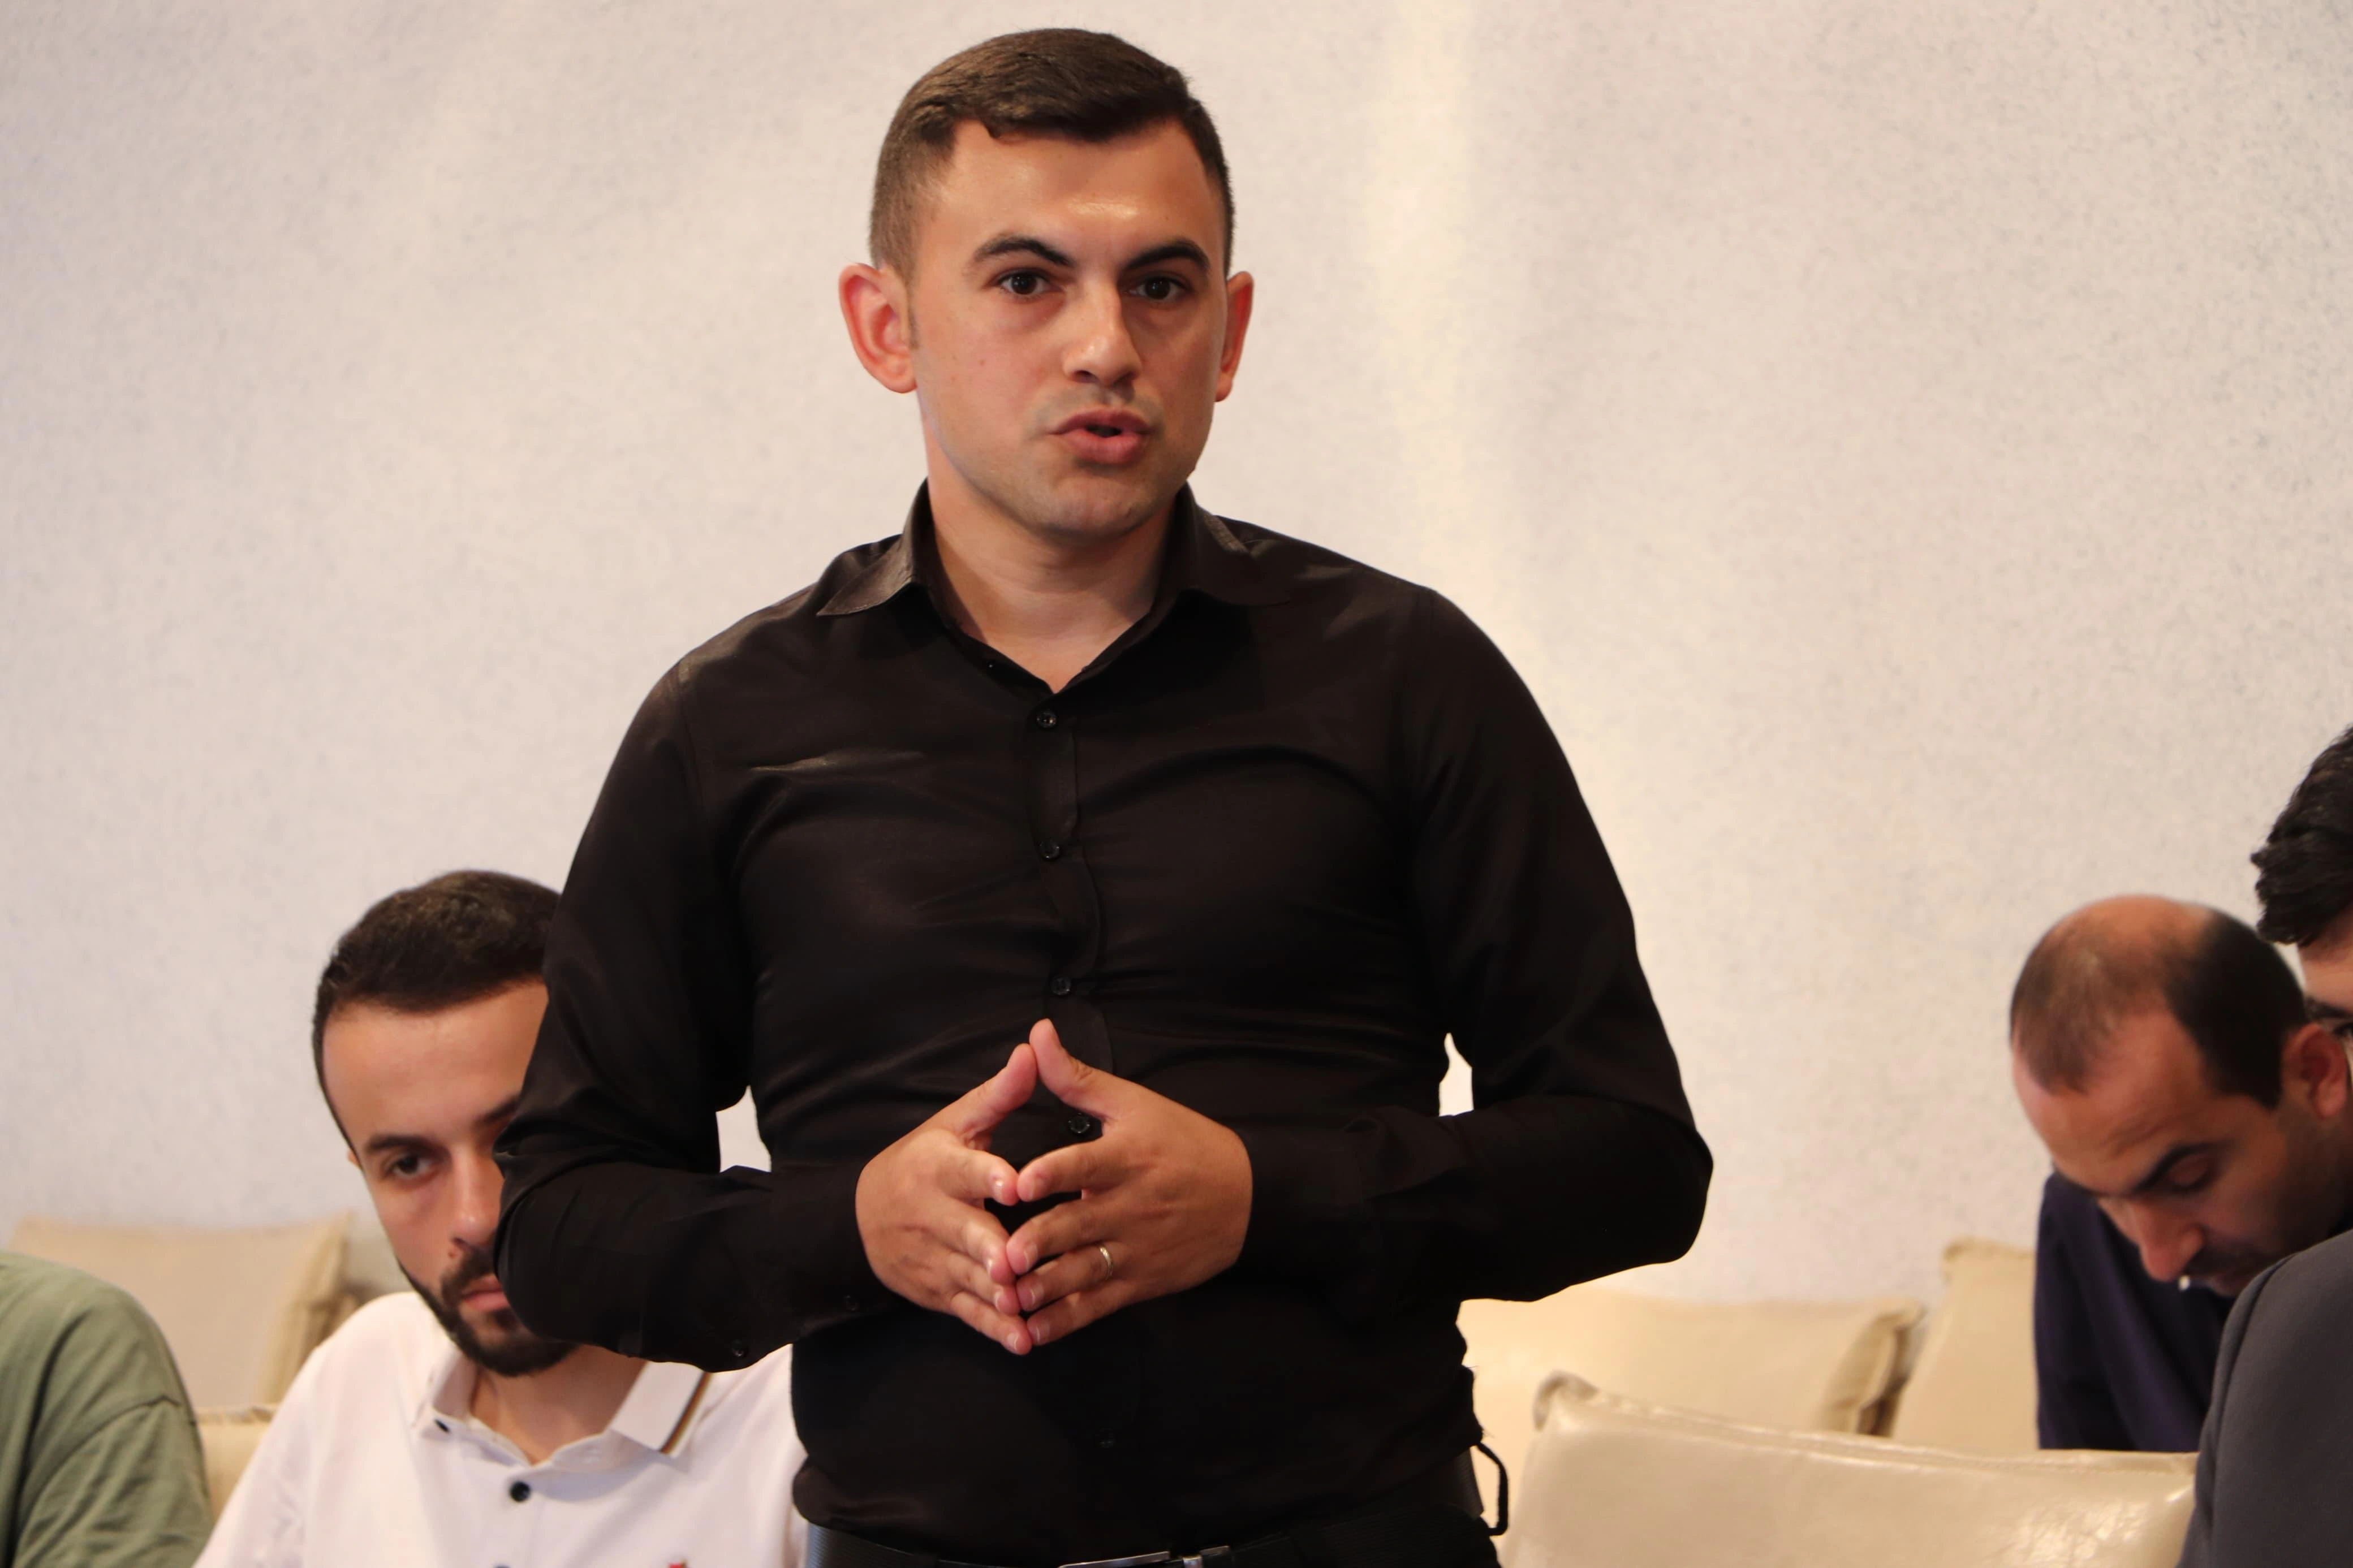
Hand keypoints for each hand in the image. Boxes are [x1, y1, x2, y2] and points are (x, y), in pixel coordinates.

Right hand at [855, 1043, 1038, 1353]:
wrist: (863, 1216)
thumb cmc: (925, 1160)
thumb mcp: (955, 1122)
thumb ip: (999, 1094)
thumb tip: (1035, 1048)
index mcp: (940, 1166)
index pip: (965, 1169)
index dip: (988, 1175)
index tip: (1013, 1183)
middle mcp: (933, 1214)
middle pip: (964, 1232)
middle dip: (988, 1248)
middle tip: (1014, 1262)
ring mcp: (934, 1257)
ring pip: (967, 1277)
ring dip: (995, 1294)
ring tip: (1024, 1307)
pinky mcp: (938, 1292)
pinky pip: (968, 1311)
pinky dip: (993, 1328)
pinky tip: (1022, 1340)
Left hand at [1003, 1020, 1251, 1346]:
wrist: (1249, 1197)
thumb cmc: (1184, 1143)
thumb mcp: (1134, 1103)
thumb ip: (1076, 1077)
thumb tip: (1035, 1034)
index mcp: (1126, 1158)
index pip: (1085, 1164)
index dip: (1053, 1173)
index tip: (1020, 1183)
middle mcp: (1129, 1205)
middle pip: (1079, 1225)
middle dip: (1041, 1242)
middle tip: (1006, 1255)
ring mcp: (1136, 1247)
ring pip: (1085, 1271)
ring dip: (1046, 1287)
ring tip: (1011, 1297)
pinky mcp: (1141, 1281)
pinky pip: (1098, 1304)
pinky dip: (1066, 1320)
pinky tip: (1033, 1331)